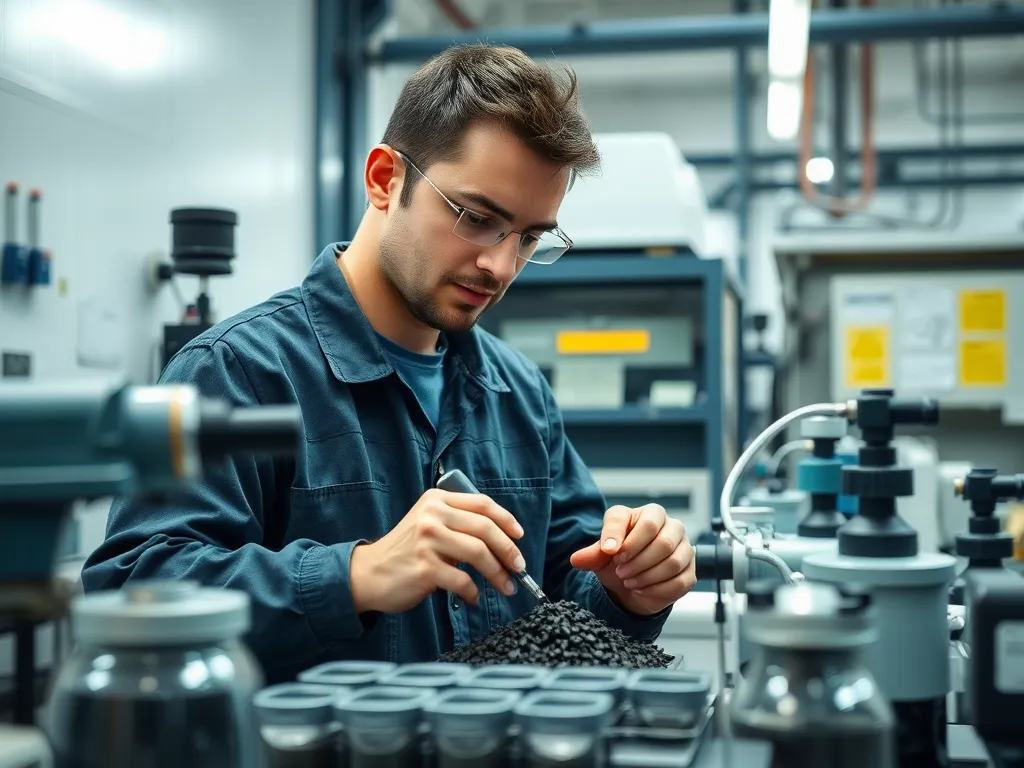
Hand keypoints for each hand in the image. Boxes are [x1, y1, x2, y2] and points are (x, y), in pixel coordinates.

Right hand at [349, 488, 524, 614]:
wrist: (368, 574)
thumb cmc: (406, 551)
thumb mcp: (429, 524)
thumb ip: (458, 523)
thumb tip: (503, 541)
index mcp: (436, 500)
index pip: (482, 503)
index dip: (506, 520)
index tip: (519, 536)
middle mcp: (432, 515)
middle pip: (485, 528)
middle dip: (508, 550)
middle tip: (519, 567)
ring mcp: (428, 540)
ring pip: (478, 554)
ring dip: (497, 574)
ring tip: (506, 587)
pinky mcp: (425, 568)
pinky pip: (463, 581)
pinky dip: (473, 592)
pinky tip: (472, 598)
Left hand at [570, 504, 695, 615]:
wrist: (631, 584)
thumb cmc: (619, 559)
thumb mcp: (602, 555)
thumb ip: (592, 554)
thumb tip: (577, 559)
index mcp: (650, 514)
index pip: (646, 522)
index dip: (628, 538)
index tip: (610, 553)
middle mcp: (672, 527)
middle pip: (663, 543)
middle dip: (638, 562)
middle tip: (620, 571)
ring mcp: (684, 548)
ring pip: (673, 563)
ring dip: (646, 576)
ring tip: (629, 581)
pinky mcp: (690, 571)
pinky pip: (679, 581)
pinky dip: (656, 589)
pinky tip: (642, 589)